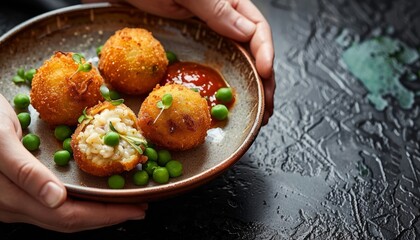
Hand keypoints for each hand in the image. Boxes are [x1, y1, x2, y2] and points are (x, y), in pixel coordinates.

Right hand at [0, 94, 146, 231]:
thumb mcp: (1, 140)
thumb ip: (25, 171)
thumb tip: (55, 200)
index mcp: (11, 198)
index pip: (68, 216)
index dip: (105, 215)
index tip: (136, 209)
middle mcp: (13, 208)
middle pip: (69, 221)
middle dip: (107, 217)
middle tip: (139, 208)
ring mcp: (14, 203)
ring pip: (62, 217)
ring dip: (96, 212)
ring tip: (123, 203)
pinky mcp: (16, 194)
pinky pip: (55, 206)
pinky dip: (81, 203)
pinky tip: (94, 195)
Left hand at [83, 0, 274, 124]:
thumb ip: (216, 9)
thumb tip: (246, 31)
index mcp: (228, 3)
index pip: (257, 29)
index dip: (265, 52)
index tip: (266, 73)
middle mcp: (222, 20)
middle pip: (252, 52)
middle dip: (263, 80)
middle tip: (266, 108)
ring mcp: (207, 34)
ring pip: (237, 62)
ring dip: (249, 87)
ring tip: (259, 112)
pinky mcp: (192, 45)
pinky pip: (214, 66)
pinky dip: (225, 84)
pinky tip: (230, 100)